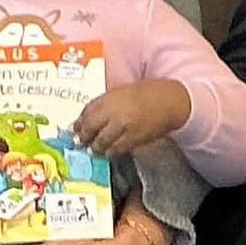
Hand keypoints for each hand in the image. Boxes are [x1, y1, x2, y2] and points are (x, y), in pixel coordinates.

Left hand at [72, 77, 192, 157]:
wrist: (169, 102)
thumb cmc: (147, 93)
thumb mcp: (122, 92)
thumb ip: (106, 103)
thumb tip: (89, 117)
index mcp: (110, 97)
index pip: (87, 112)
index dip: (79, 122)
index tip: (75, 128)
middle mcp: (114, 112)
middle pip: (90, 128)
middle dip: (83, 137)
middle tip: (80, 142)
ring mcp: (123, 127)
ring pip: (101, 142)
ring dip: (95, 147)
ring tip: (93, 149)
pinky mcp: (133, 139)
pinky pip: (116, 149)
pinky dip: (110, 152)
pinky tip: (108, 152)